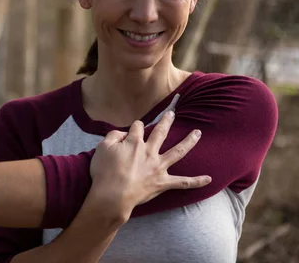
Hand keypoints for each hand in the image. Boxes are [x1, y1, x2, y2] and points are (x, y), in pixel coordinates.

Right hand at [89, 111, 210, 215]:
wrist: (112, 196)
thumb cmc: (104, 172)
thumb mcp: (102, 148)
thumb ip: (113, 136)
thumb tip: (122, 133)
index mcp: (134, 142)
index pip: (137, 127)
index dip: (135, 127)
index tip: (132, 130)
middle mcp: (149, 152)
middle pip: (160, 132)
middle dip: (167, 121)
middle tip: (172, 113)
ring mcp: (158, 167)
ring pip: (177, 152)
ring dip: (188, 142)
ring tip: (197, 133)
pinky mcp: (163, 183)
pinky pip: (183, 182)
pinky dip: (196, 181)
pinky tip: (209, 179)